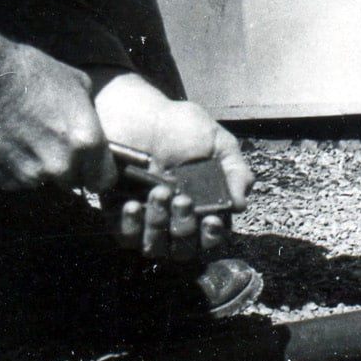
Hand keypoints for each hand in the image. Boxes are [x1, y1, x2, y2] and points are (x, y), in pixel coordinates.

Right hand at [0, 30, 115, 193]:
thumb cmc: (33, 72)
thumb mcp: (78, 84)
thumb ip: (90, 116)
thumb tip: (92, 127)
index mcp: (86, 141)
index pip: (103, 180)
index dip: (97, 172)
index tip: (89, 166)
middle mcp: (61, 165)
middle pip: (72, 182)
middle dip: (66, 167)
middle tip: (50, 141)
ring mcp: (31, 175)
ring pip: (43, 181)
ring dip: (39, 167)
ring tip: (26, 136)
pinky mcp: (4, 178)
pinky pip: (17, 180)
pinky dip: (14, 167)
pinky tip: (8, 142)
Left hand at [91, 72, 253, 259]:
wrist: (136, 111)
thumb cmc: (179, 126)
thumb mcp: (216, 142)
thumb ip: (235, 170)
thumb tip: (241, 205)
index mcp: (204, 207)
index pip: (212, 238)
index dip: (213, 236)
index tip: (211, 219)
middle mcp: (175, 219)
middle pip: (183, 250)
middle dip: (184, 227)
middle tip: (181, 199)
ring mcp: (147, 219)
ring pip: (154, 247)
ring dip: (158, 226)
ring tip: (158, 193)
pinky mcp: (119, 213)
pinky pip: (125, 237)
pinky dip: (130, 227)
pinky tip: (133, 204)